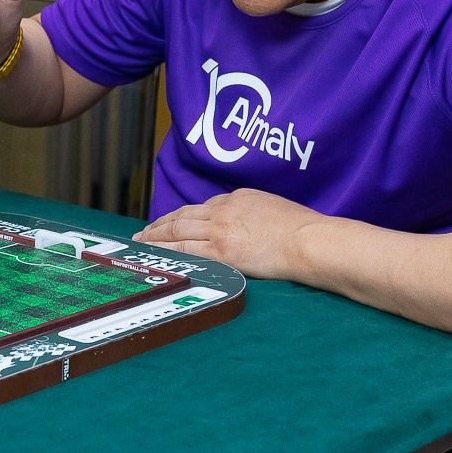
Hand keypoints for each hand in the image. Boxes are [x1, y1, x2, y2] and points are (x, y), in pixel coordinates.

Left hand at [135, 189, 325, 279]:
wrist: (309, 240)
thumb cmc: (304, 230)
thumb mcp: (275, 210)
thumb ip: (256, 215)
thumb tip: (250, 228)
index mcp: (238, 198)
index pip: (204, 208)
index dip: (183, 216)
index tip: (172, 222)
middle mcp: (224, 211)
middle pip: (183, 215)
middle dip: (161, 224)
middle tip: (144, 231)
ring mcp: (220, 230)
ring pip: (177, 230)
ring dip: (156, 236)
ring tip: (142, 242)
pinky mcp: (221, 250)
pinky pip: (184, 250)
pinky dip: (165, 251)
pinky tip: (154, 254)